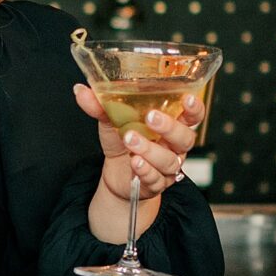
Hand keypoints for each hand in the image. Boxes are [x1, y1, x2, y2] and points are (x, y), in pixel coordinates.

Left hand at [71, 81, 204, 200]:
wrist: (115, 174)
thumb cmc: (122, 141)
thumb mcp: (111, 121)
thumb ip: (100, 106)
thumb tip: (80, 90)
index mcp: (172, 125)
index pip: (193, 116)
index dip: (195, 108)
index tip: (187, 98)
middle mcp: (174, 147)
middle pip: (185, 138)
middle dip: (170, 127)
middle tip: (151, 118)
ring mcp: (167, 167)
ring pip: (169, 160)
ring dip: (150, 149)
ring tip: (130, 139)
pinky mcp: (156, 184)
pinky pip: (156, 179)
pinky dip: (146, 170)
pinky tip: (135, 163)